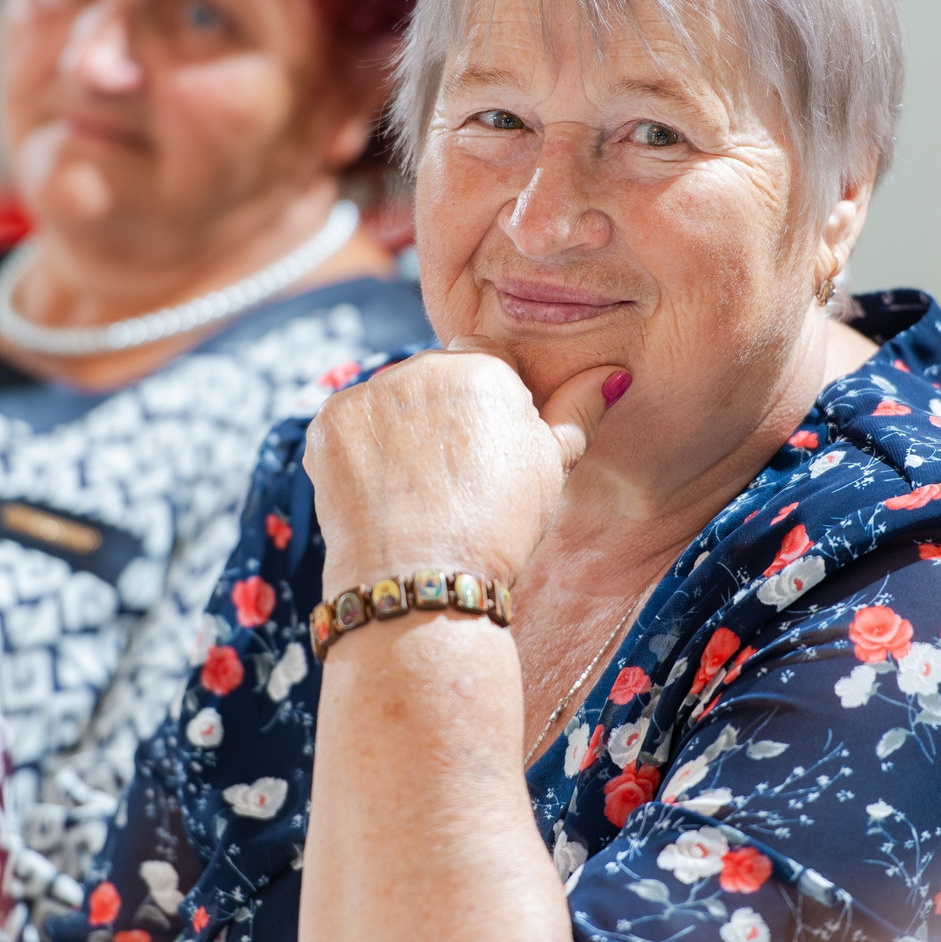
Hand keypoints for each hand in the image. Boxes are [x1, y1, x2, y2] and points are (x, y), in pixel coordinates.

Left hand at [304, 339, 626, 592]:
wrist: (423, 581)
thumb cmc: (498, 527)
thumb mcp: (552, 467)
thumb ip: (579, 410)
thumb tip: (612, 373)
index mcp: (484, 367)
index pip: (487, 360)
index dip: (491, 407)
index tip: (488, 453)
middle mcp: (423, 365)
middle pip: (436, 377)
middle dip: (444, 416)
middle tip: (454, 481)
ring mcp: (370, 393)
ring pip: (392, 401)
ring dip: (401, 432)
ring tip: (418, 492)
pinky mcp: (328, 423)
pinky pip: (351, 427)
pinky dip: (361, 455)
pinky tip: (383, 494)